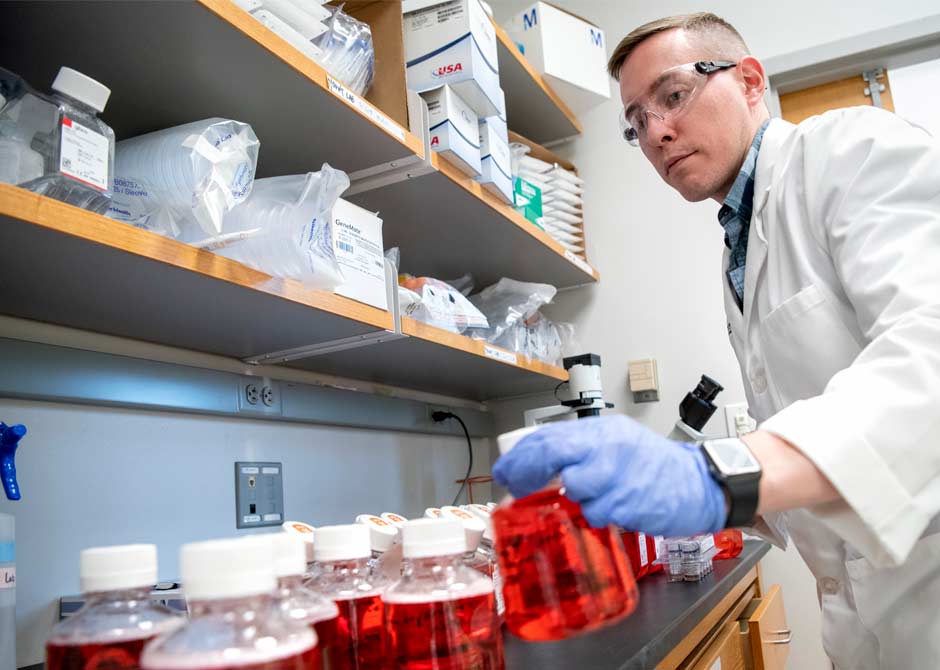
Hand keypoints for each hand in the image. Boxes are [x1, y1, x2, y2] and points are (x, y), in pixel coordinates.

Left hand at [492, 415, 726, 536]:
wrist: (700, 482)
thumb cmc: (652, 467)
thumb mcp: (613, 447)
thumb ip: (577, 454)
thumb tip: (533, 472)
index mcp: (600, 430)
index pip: (548, 435)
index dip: (520, 456)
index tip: (504, 472)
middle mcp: (609, 444)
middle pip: (553, 452)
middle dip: (528, 472)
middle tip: (517, 490)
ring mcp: (621, 471)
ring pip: (576, 486)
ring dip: (575, 499)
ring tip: (591, 499)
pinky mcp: (633, 499)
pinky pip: (598, 512)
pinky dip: (598, 516)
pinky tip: (613, 510)